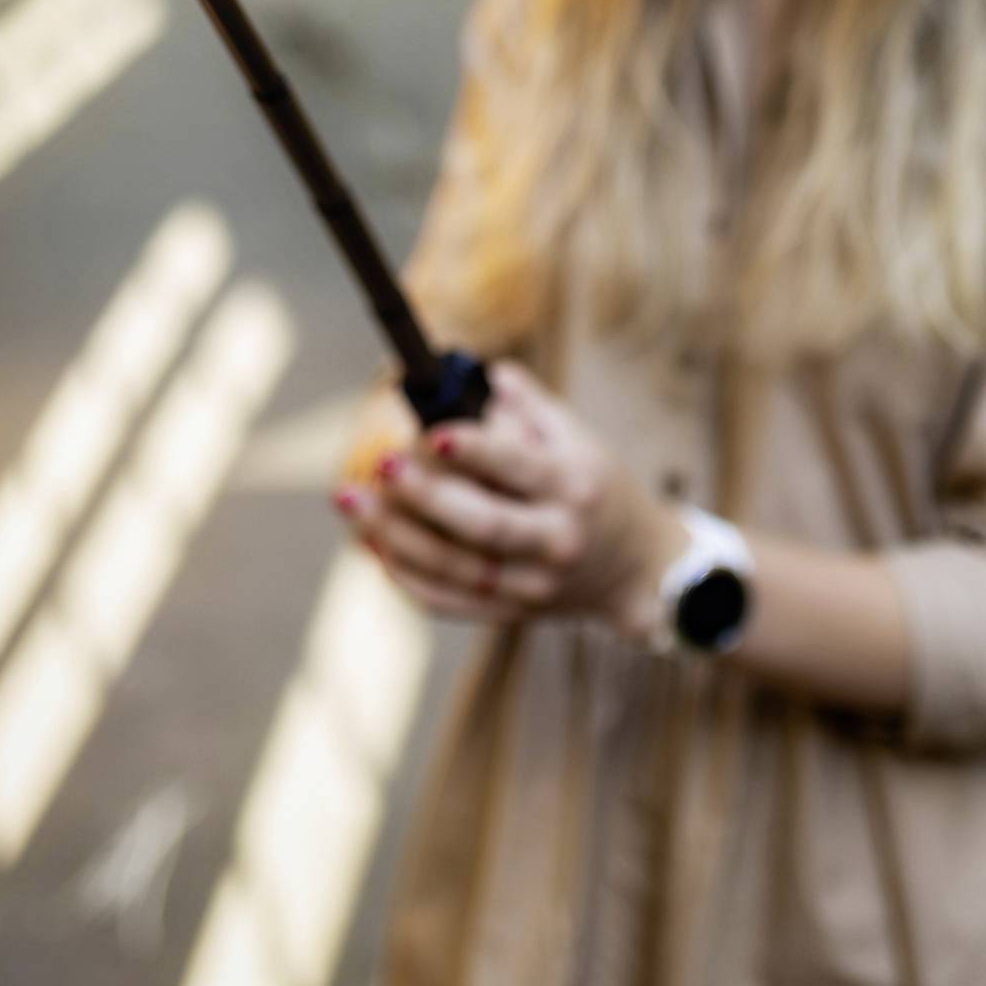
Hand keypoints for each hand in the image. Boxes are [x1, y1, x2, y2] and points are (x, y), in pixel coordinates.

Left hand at [335, 360, 680, 637]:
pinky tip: (373, 545)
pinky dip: (407, 577)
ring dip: (396, 536)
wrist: (634, 568)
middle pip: (484, 525)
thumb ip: (532, 405)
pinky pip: (449, 602)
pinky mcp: (511, 614)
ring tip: (351, 500)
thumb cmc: (598, 487)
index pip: (520, 468)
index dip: (477, 451)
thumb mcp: (580, 439)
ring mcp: (532, 585)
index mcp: (573, 487)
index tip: (434, 432)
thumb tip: (485, 372)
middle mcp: (554, 540)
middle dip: (427, 497)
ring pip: (456, 568)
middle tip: (382, 464)